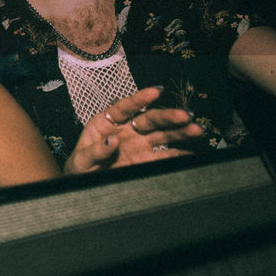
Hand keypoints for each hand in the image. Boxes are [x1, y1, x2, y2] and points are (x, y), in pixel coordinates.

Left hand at [65, 86, 203, 173]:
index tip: (155, 92)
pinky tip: (191, 153)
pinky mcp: (145, 160)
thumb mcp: (80, 160)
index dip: (140, 99)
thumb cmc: (79, 167)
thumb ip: (95, 151)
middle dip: (168, 117)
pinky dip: (178, 155)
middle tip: (185, 115)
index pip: (124, 107)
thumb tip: (112, 140)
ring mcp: (138, 144)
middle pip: (149, 119)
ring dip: (179, 132)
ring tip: (197, 129)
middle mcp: (127, 129)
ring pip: (161, 135)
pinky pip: (164, 157)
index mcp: (107, 122)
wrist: (84, 184)